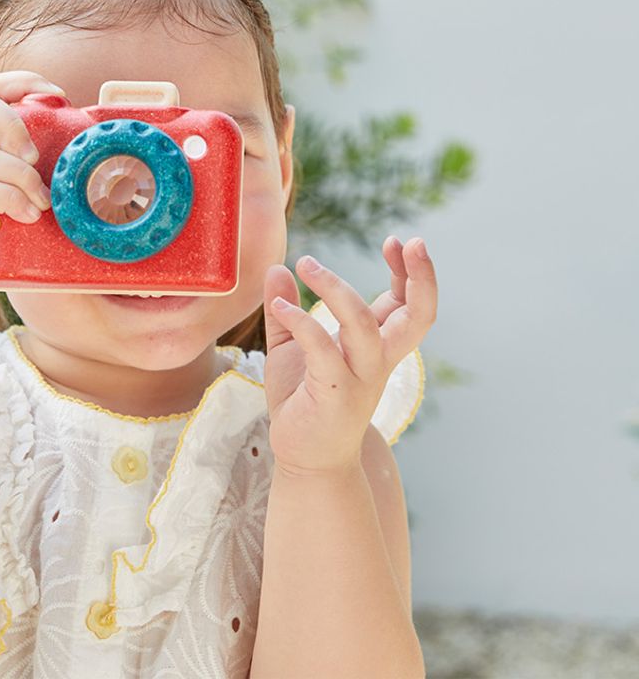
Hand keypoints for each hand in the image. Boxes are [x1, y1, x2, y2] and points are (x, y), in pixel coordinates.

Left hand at [260, 236, 436, 476]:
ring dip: (336, 288)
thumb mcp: (292, 345)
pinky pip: (323, 349)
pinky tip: (279, 306)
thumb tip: (277, 269)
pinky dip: (301, 322)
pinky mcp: (334, 392)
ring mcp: (359, 377)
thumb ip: (287, 307)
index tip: (399, 241)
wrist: (304, 457)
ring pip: (363, 324)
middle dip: (420, 278)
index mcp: (376, 346)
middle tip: (408, 241)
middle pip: (417, 317)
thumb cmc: (303, 400)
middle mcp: (377, 360)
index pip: (409, 305)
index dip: (412, 273)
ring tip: (306, 263)